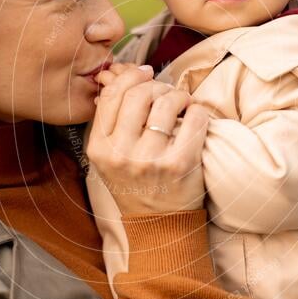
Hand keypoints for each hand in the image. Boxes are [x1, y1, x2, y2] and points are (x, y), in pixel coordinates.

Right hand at [86, 65, 208, 213]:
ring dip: (179, 95)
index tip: (145, 73)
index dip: (131, 76)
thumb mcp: (110, 157)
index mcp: (100, 148)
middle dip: (157, 85)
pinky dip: (197, 110)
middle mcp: (121, 154)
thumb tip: (123, 74)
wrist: (159, 226)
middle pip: (140, 94)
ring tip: (182, 103)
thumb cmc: (136, 185)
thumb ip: (112, 120)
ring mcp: (150, 159)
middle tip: (166, 92)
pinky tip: (194, 117)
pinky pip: (194, 118)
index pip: (113, 95)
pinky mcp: (180, 164)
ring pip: (166, 101)